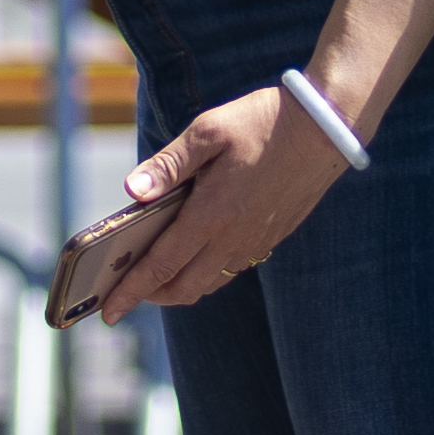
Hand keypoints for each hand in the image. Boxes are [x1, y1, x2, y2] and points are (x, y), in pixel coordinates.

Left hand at [95, 87, 351, 316]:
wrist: (325, 127)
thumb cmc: (262, 122)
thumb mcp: (209, 130)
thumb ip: (169, 164)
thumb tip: (132, 191)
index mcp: (212, 214)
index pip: (161, 266)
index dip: (131, 291)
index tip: (108, 311)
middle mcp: (233, 238)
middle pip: (183, 287)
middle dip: (150, 296)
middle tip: (125, 291)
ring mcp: (255, 242)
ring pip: (209, 283)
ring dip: (178, 286)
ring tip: (154, 275)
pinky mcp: (271, 237)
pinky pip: (231, 269)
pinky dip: (205, 273)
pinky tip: (196, 253)